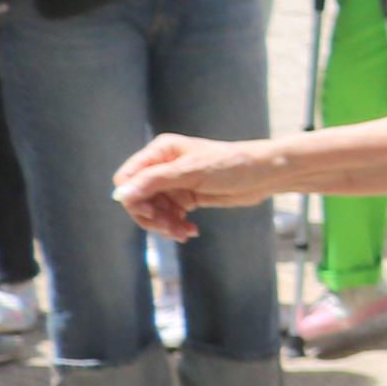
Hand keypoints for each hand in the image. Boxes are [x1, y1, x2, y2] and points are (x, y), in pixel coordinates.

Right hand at [114, 133, 278, 241]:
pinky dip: (175, 226)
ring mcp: (174, 183)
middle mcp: (163, 166)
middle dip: (151, 216)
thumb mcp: (192, 172)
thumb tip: (120, 194)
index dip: (133, 198)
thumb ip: (155, 182)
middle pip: (138, 197)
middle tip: (170, 228)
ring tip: (183, 233)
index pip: (127, 177)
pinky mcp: (186, 198)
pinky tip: (190, 231)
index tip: (151, 212)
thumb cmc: (232, 165)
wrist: (265, 175)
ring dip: (164, 225)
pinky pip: (169, 216)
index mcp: (160, 151)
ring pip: (153, 210)